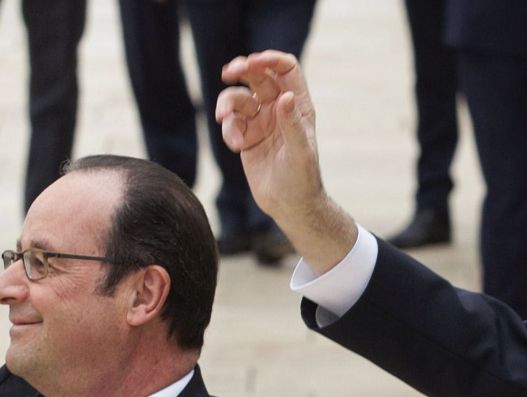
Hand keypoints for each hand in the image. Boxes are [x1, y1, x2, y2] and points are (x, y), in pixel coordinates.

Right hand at [214, 51, 355, 271]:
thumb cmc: (303, 180)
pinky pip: (230, 122)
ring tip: (224, 120)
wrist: (289, 206)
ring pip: (238, 98)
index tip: (253, 62)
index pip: (285, 69)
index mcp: (297, 106)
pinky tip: (235, 146)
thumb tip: (285, 97)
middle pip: (258, 75)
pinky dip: (228, 129)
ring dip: (227, 105)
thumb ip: (292, 125)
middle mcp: (279, 108)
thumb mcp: (300, 153)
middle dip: (242, 70)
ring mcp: (261, 121)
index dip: (270, 59)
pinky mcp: (246, 135)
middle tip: (228, 72)